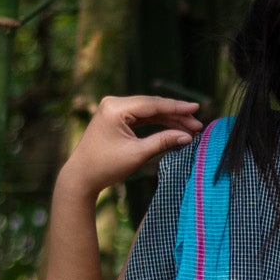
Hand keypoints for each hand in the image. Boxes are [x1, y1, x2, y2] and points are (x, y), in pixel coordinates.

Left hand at [57, 95, 203, 201]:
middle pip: (152, 106)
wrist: (82, 176)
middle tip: (197, 124)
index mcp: (116, 108)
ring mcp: (114, 109)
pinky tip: (173, 127)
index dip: (177, 107)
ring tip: (189, 128)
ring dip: (168, 119)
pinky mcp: (115, 117)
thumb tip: (186, 136)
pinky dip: (157, 123)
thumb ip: (163, 142)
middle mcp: (113, 103)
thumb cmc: (106, 166)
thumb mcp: (137, 154)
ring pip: (148, 111)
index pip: (153, 104)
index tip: (196, 108)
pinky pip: (141, 117)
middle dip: (175, 115)